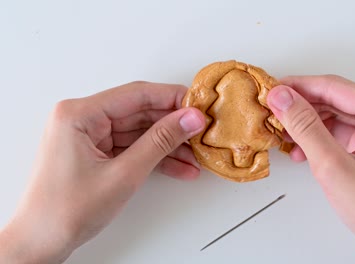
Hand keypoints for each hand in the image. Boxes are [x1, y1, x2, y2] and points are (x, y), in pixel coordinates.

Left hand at [0, 82, 204, 262]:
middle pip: (140, 112)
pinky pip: (132, 147)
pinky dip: (155, 157)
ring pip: (140, 132)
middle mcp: (83, 119)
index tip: (198, 106)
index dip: (171, 98)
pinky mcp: (97, 153)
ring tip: (195, 155)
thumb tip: (189, 119)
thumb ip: (160, 142)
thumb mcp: (123, 174)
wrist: (42, 242)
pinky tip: (180, 166)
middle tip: (201, 132)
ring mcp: (90, 136)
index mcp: (79, 114)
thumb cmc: (65, 210)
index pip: (136, 94)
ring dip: (168, 145)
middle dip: (173, 125)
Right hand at [267, 75, 354, 262]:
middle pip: (335, 99)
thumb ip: (305, 128)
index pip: (334, 87)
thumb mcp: (334, 167)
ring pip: (336, 115)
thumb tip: (283, 98)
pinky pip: (342, 131)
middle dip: (301, 107)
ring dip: (308, 124)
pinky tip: (302, 150)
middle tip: (272, 113)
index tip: (271, 90)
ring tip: (283, 135)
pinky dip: (320, 138)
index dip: (298, 87)